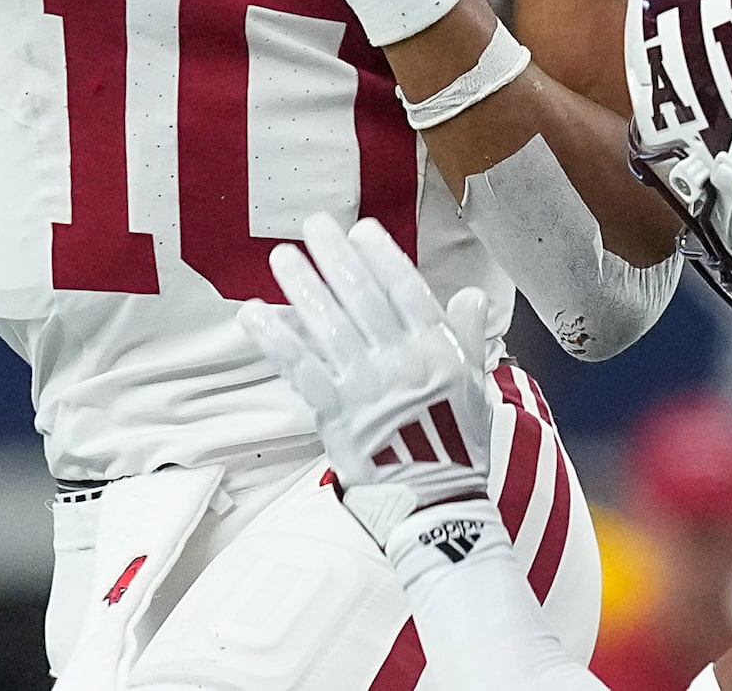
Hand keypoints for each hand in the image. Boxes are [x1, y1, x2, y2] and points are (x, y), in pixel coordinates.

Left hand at [240, 213, 494, 546]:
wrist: (435, 503)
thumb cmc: (459, 446)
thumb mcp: (477, 387)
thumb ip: (469, 337)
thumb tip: (471, 295)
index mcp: (435, 350)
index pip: (406, 290)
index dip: (382, 257)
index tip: (362, 230)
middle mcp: (398, 360)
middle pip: (362, 297)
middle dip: (336, 257)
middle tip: (315, 227)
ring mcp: (364, 386)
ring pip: (328, 324)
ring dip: (303, 287)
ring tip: (282, 257)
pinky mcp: (334, 413)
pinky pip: (301, 367)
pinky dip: (276, 338)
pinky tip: (254, 314)